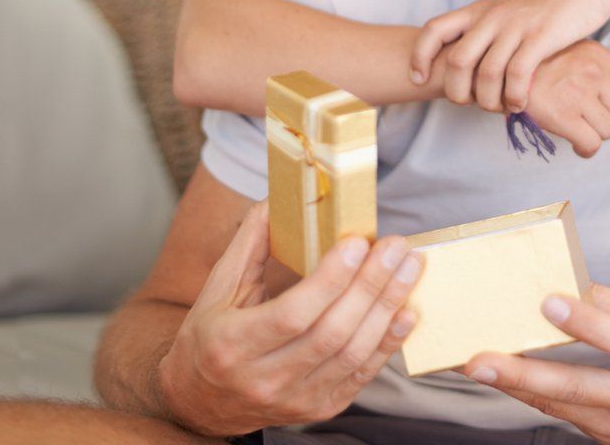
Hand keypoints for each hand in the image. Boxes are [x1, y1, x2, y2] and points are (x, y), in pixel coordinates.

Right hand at [157, 200, 423, 436]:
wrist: (200, 401)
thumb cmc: (210, 336)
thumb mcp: (218, 288)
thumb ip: (249, 243)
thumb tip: (277, 201)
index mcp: (231, 344)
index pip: (291, 314)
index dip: (330, 279)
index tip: (357, 243)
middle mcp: (262, 379)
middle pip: (330, 334)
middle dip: (370, 286)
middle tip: (396, 248)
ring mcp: (294, 399)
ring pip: (352, 355)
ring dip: (387, 308)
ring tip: (409, 268)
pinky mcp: (319, 408)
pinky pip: (361, 375)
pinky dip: (389, 342)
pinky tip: (406, 310)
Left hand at [409, 0, 609, 113]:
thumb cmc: (543, 9)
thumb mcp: (504, 14)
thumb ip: (484, 35)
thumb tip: (464, 69)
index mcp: (479, 10)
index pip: (435, 29)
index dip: (420, 56)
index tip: (420, 78)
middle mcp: (492, 16)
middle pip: (458, 61)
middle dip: (458, 91)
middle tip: (469, 104)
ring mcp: (516, 26)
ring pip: (488, 73)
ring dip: (489, 101)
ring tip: (498, 108)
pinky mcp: (541, 37)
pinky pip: (518, 74)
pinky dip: (514, 96)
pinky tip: (520, 104)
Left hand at [462, 283, 609, 443]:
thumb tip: (568, 287)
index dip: (584, 323)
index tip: (547, 303)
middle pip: (578, 388)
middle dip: (523, 374)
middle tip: (481, 361)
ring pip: (565, 408)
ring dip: (519, 388)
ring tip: (482, 369)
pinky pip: (572, 418)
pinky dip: (540, 399)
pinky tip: (513, 381)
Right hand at [526, 40, 609, 157]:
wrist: (500, 67)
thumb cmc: (535, 62)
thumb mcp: (570, 49)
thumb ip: (595, 66)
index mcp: (599, 55)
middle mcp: (594, 73)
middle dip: (607, 118)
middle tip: (585, 115)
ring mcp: (580, 94)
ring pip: (609, 130)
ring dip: (594, 133)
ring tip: (575, 125)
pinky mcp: (564, 116)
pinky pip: (591, 144)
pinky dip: (586, 149)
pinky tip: (575, 145)